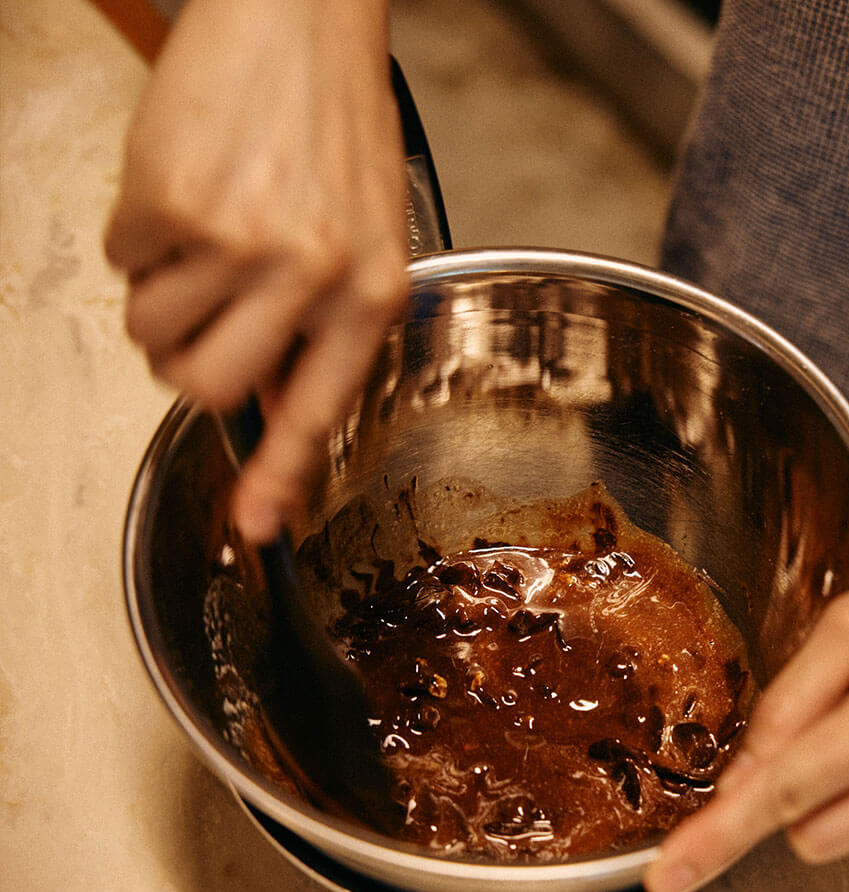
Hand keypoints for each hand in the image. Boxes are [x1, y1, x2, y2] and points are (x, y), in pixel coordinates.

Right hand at [105, 0, 407, 542]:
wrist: (298, 16)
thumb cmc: (332, 114)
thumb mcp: (365, 227)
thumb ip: (327, 319)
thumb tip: (280, 401)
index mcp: (372, 289)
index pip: (319, 409)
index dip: (279, 476)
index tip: (256, 527)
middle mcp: (314, 276)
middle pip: (207, 386)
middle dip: (183, 360)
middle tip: (193, 314)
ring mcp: (242, 243)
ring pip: (153, 329)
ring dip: (157, 292)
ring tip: (195, 232)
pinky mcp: (175, 203)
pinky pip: (120, 259)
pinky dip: (134, 230)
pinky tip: (180, 184)